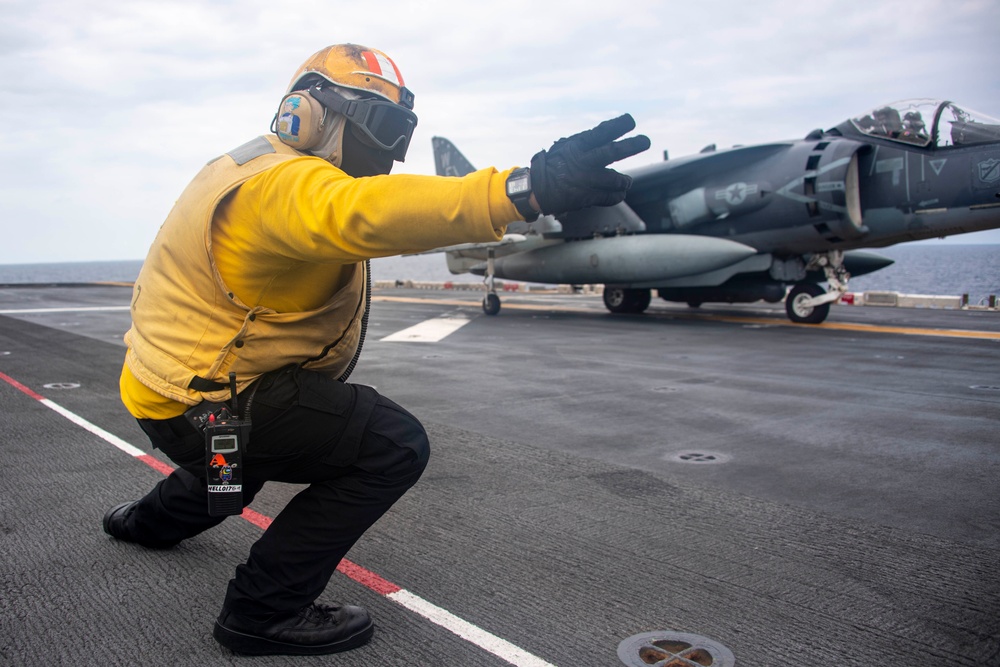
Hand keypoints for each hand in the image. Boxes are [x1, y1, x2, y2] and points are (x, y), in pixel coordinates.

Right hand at [530, 114, 650, 215]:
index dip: (617, 126)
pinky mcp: (586, 197)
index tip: (631, 121)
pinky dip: (618, 195)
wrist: (538, 189)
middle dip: (631, 146)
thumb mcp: (567, 146)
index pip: (601, 133)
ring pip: (615, 179)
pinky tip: (620, 192)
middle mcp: (583, 162)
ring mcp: (586, 180)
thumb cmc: (555, 164)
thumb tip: (612, 130)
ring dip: (624, 180)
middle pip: (612, 152)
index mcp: (578, 146)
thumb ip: (588, 141)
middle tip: (646, 141)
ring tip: (627, 181)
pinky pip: (610, 196)